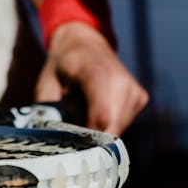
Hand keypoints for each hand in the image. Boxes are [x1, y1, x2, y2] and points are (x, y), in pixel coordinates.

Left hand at [34, 22, 148, 134]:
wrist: (85, 42)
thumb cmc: (62, 65)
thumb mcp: (47, 83)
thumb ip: (48, 110)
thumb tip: (49, 140)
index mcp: (95, 72)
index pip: (101, 117)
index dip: (88, 138)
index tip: (73, 146)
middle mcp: (120, 81)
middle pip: (110, 128)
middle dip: (91, 137)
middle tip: (73, 127)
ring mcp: (134, 89)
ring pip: (117, 130)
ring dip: (99, 130)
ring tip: (84, 111)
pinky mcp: (140, 97)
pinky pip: (123, 124)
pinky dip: (108, 123)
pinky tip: (96, 108)